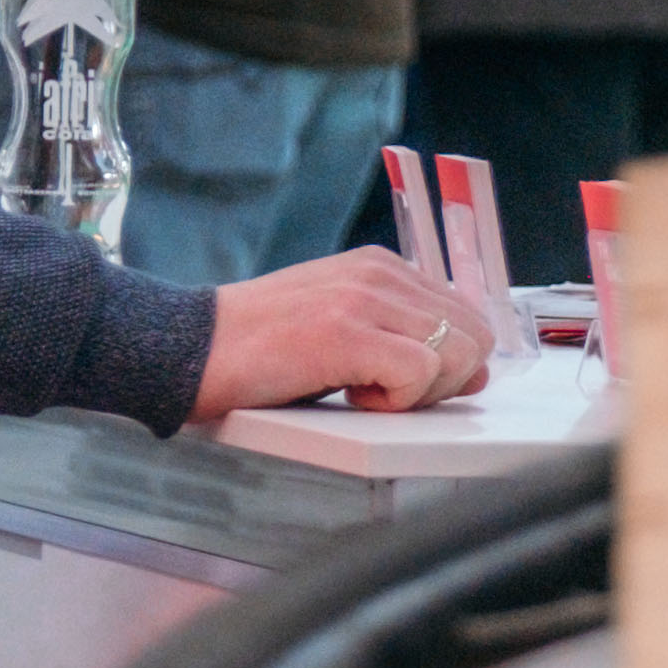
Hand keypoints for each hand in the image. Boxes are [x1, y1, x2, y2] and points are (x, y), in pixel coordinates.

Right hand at [189, 252, 502, 423]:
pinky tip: (350, 398)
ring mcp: (363, 299)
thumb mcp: (345, 330)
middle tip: (386, 393)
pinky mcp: (345, 333)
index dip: (448, 363)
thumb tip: (477, 371)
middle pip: (474, 335)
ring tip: (362, 392)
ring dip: (419, 392)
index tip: (399, 382)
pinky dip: (395, 401)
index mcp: (381, 267)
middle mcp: (379, 274)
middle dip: (444, 380)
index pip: (466, 315)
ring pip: (457, 353)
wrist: (189, 350)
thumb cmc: (260, 351)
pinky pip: (419, 373)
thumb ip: (408, 339)